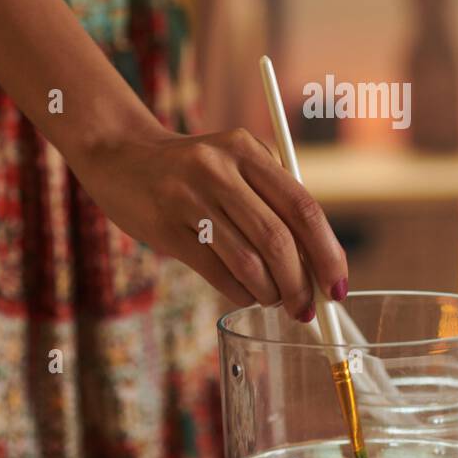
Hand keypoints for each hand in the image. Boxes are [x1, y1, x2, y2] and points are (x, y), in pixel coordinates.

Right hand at [72, 126, 346, 320]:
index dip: (327, 251)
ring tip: (274, 299)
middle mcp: (219, 168)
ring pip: (248, 261)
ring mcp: (189, 198)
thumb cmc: (193, 170)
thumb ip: (273, 198)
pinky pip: (216, 273)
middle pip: (278, 238)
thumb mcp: (235, 162)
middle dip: (300, 283)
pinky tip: (245, 292)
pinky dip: (240, 292)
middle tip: (306, 308)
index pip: (302, 206)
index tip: (337, 284)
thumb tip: (317, 261)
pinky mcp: (166, 228)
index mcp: (247, 149)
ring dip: (269, 292)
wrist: (120, 157)